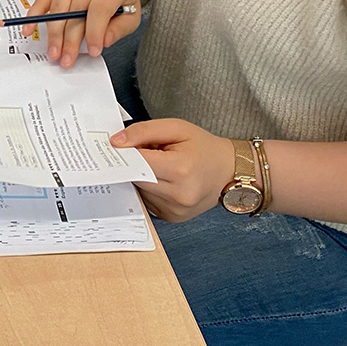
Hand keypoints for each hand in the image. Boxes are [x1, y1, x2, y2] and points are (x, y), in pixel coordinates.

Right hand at [26, 0, 141, 65]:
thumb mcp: (131, 14)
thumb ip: (119, 29)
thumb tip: (104, 41)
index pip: (100, 8)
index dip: (95, 32)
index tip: (92, 52)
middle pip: (75, 10)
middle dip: (70, 39)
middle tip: (67, 59)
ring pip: (58, 8)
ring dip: (53, 33)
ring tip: (54, 52)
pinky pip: (42, 0)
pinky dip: (33, 16)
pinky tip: (29, 30)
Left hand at [112, 119, 235, 221]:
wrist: (229, 170)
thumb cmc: (204, 148)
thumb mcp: (176, 128)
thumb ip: (143, 132)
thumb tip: (116, 142)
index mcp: (180, 170)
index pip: (137, 162)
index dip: (125, 152)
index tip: (117, 146)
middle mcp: (178, 195)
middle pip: (135, 178)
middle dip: (134, 164)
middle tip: (145, 152)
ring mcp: (175, 210)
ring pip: (140, 191)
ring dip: (141, 178)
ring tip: (160, 166)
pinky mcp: (172, 217)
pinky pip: (148, 201)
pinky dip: (150, 190)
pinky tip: (163, 180)